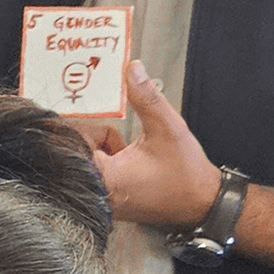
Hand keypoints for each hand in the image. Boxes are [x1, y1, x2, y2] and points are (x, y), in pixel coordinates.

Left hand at [85, 62, 220, 230]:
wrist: (199, 202)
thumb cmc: (185, 172)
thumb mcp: (167, 127)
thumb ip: (146, 97)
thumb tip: (132, 69)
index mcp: (106, 177)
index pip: (74, 146)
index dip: (83, 130)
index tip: (88, 124)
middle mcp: (96, 194)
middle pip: (75, 155)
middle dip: (94, 140)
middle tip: (120, 140)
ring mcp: (99, 202)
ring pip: (83, 166)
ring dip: (99, 152)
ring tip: (126, 153)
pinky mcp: (104, 204)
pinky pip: (92, 178)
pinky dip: (103, 165)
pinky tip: (124, 163)